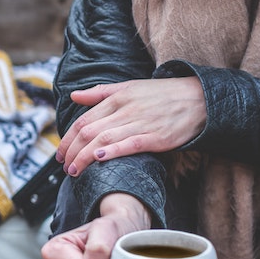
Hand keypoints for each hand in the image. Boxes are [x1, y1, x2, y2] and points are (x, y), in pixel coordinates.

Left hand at [56, 77, 205, 176]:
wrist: (199, 99)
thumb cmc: (162, 94)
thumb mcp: (129, 87)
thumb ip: (100, 93)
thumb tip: (74, 96)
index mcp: (117, 98)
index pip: (83, 120)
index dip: (68, 138)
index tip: (60, 154)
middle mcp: (125, 110)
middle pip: (89, 132)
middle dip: (72, 151)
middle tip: (64, 166)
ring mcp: (141, 123)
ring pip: (104, 140)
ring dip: (85, 157)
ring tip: (75, 171)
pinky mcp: (156, 137)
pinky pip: (129, 144)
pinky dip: (112, 151)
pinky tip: (98, 159)